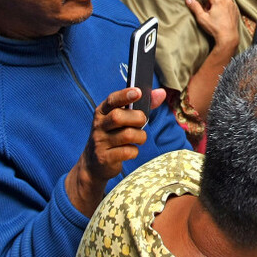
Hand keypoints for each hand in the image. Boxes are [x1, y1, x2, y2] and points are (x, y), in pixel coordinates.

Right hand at [65, 87, 166, 215]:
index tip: (138, 92)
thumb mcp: (123, 120)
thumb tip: (161, 93)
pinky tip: (130, 150)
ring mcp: (100, 142)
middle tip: (142, 123)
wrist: (94, 164)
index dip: (124, 95)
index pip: (112, 100)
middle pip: (119, 117)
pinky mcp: (104, 158)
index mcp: (102, 112)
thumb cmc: (114, 136)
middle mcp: (99, 125)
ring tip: (138, 138)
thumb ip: (142, 106)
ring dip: (140, 136)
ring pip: (127, 135)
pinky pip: (127, 152)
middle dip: (137, 118)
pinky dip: (134, 151)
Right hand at [186, 0, 239, 54]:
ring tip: (215, 17)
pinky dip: (223, 9)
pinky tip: (221, 18)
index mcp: (218, 1)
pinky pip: (227, 6)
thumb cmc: (215, 29)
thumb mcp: (202, 18)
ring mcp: (233, 6)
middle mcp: (227, 1)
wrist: (229, 38)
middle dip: (209, 3)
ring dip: (216, 6)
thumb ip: (195, 7)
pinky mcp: (236, 11)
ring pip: (221, 2)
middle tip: (207, 13)